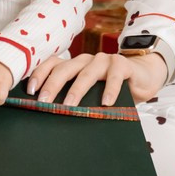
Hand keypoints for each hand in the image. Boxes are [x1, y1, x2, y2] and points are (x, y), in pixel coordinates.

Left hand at [28, 47, 166, 107]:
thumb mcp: (92, 92)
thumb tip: (53, 115)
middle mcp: (86, 60)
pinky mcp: (122, 65)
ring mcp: (104, 60)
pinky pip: (114, 76)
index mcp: (75, 65)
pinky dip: (109, 89)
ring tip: (69, 105)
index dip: (40, 75)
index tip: (31, 90)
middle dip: (52, 85)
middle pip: (65, 68)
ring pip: (86, 73)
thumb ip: (76, 97)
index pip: (52, 64)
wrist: (144, 76)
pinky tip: (106, 102)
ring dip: (76, 89)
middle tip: (44, 102)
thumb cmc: (114, 87)